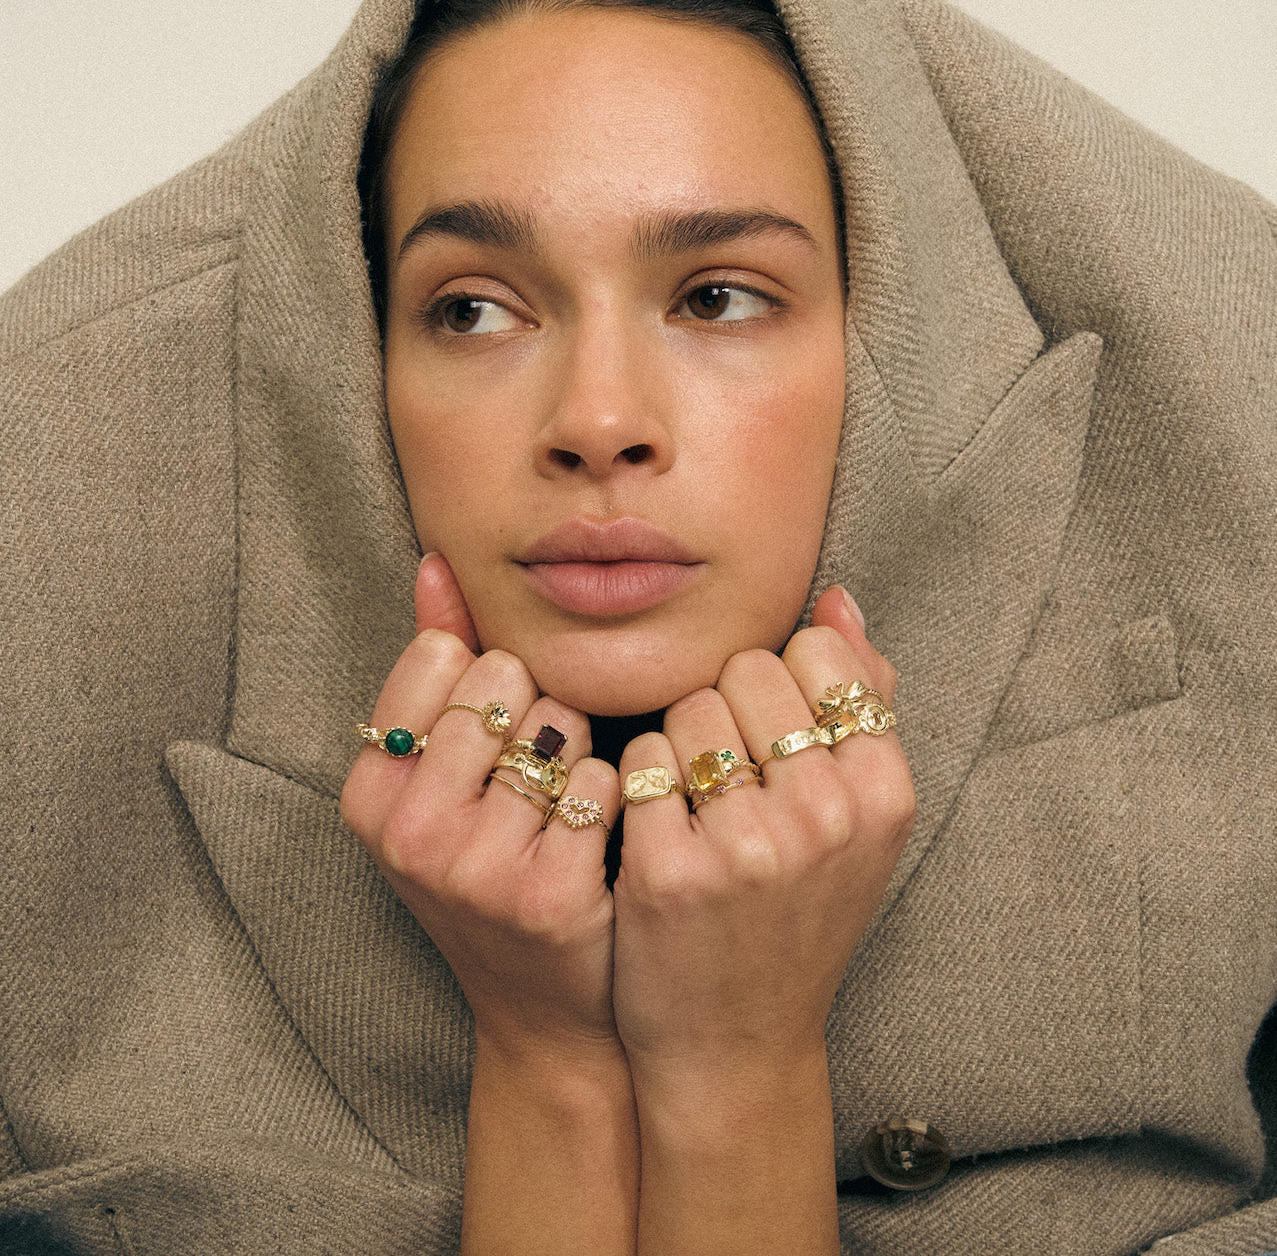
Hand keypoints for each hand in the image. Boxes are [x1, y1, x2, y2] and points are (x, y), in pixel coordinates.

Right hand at [339, 554, 623, 1058]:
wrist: (546, 1006)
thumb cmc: (493, 867)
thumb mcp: (440, 776)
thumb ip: (437, 663)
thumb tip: (437, 561)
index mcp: (367, 795)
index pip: (444, 654)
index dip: (490, 682)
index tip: (496, 737)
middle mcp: (408, 832)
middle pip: (504, 680)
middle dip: (538, 711)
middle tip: (534, 780)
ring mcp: (476, 868)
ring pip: (564, 721)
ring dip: (583, 750)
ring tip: (565, 809)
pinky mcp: (552, 893)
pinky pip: (609, 777)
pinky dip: (618, 794)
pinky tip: (603, 840)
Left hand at [611, 585, 914, 1076]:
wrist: (737, 1040)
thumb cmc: (799, 911)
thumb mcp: (860, 818)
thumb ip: (861, 700)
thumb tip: (836, 596)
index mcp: (884, 791)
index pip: (815, 652)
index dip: (781, 687)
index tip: (777, 743)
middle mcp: (827, 814)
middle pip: (748, 669)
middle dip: (729, 709)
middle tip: (733, 781)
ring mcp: (749, 845)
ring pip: (690, 706)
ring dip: (680, 745)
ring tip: (699, 808)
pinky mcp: (670, 871)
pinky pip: (640, 759)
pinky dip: (639, 785)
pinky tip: (659, 833)